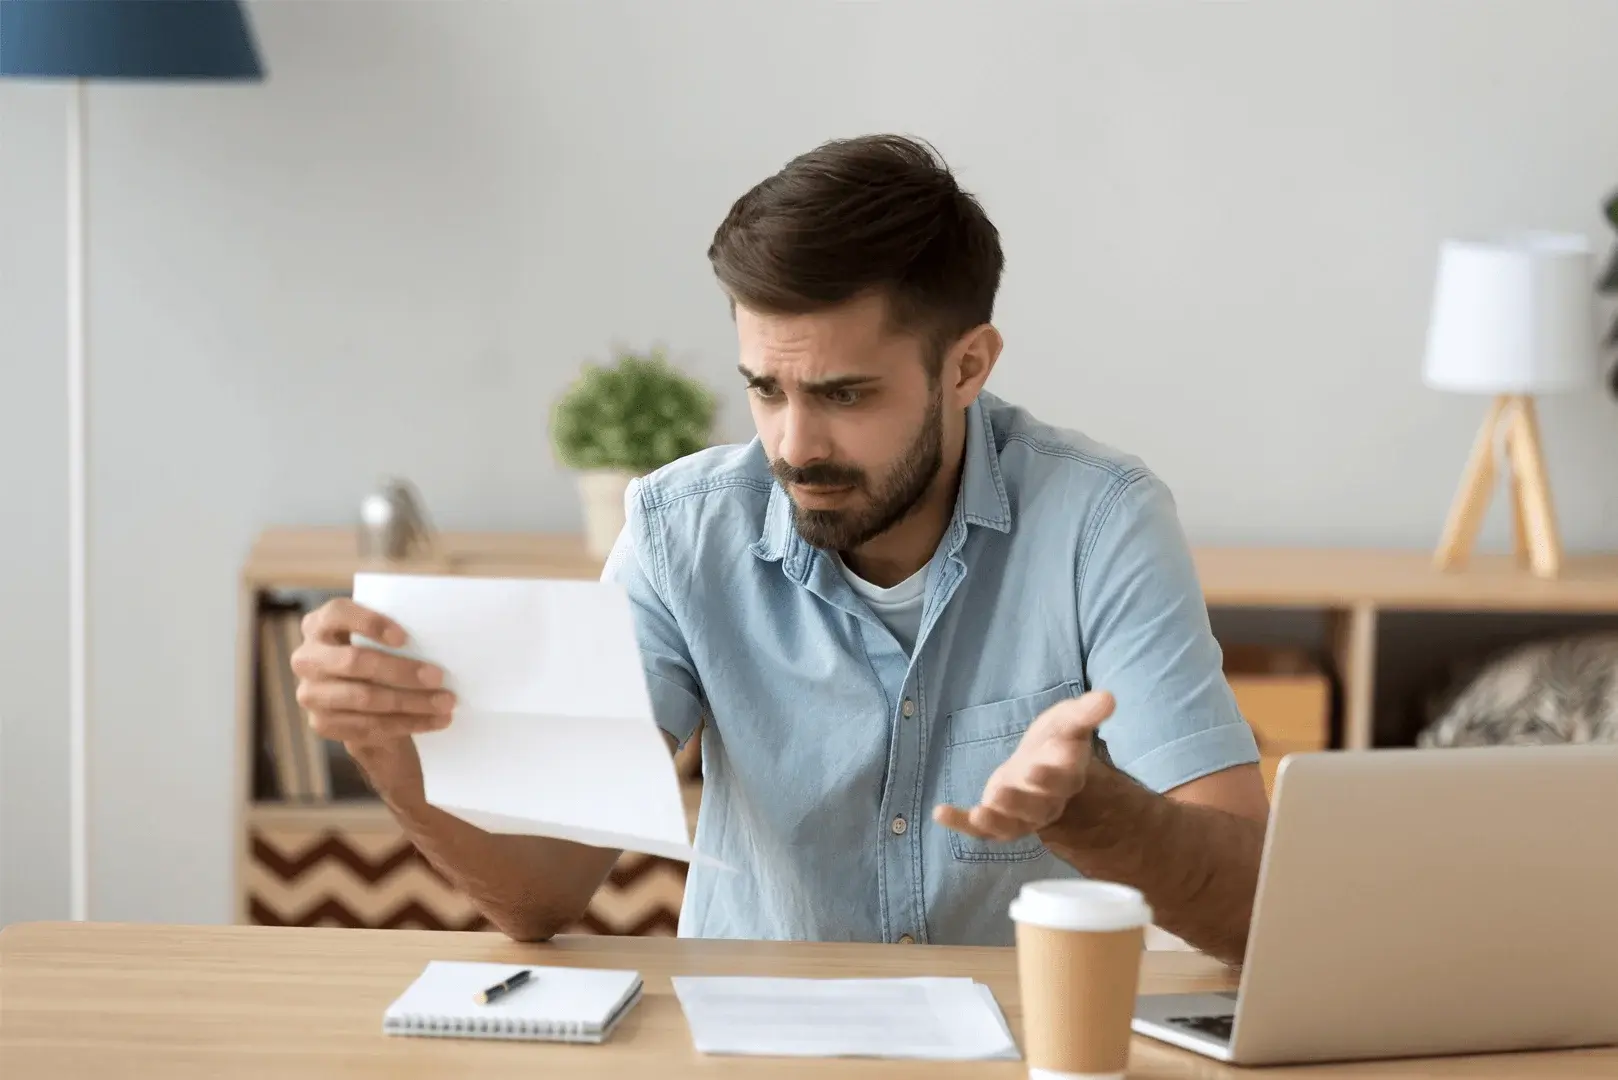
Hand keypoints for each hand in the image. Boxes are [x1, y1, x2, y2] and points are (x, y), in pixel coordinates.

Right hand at [290, 598, 454, 750]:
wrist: (362, 698)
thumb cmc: (378, 654)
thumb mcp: (378, 638)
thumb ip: (395, 632)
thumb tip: (439, 637)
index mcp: (319, 624)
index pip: (338, 613)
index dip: (370, 623)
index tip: (404, 637)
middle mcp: (307, 658)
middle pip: (355, 661)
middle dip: (401, 671)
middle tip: (439, 677)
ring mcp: (311, 693)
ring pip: (365, 699)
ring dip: (411, 703)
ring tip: (445, 703)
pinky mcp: (322, 724)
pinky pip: (368, 727)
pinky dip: (407, 723)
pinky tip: (434, 721)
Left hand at [933, 690, 1114, 841]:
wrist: (1041, 764)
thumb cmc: (1056, 741)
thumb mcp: (1068, 721)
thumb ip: (1086, 712)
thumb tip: (1110, 697)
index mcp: (1066, 776)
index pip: (1062, 779)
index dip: (1050, 776)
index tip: (1037, 766)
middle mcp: (1046, 801)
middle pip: (1035, 807)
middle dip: (1020, 801)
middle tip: (1002, 792)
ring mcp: (1021, 815)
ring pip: (1011, 824)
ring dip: (994, 819)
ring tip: (979, 813)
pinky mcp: (997, 821)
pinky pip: (981, 829)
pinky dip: (960, 823)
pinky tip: (940, 813)